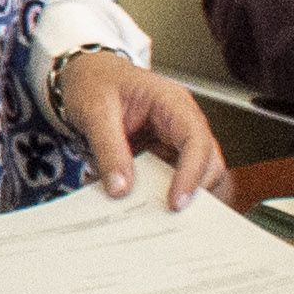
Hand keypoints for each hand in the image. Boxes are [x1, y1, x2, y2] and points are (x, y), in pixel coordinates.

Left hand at [48, 49, 232, 208]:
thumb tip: (121, 188)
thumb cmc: (95, 82)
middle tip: (169, 218)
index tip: (177, 202)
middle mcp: (181, 122)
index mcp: (172, 103)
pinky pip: (171, 180)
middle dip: (195, 191)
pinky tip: (143, 207)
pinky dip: (161, 196)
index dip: (192, 174)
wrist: (85, 75)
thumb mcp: (95, 111)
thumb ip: (108, 148)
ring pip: (196, 176)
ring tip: (156, 217)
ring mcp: (174, 141)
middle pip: (208, 162)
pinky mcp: (162, 156)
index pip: (196, 140)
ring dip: (180, 197)